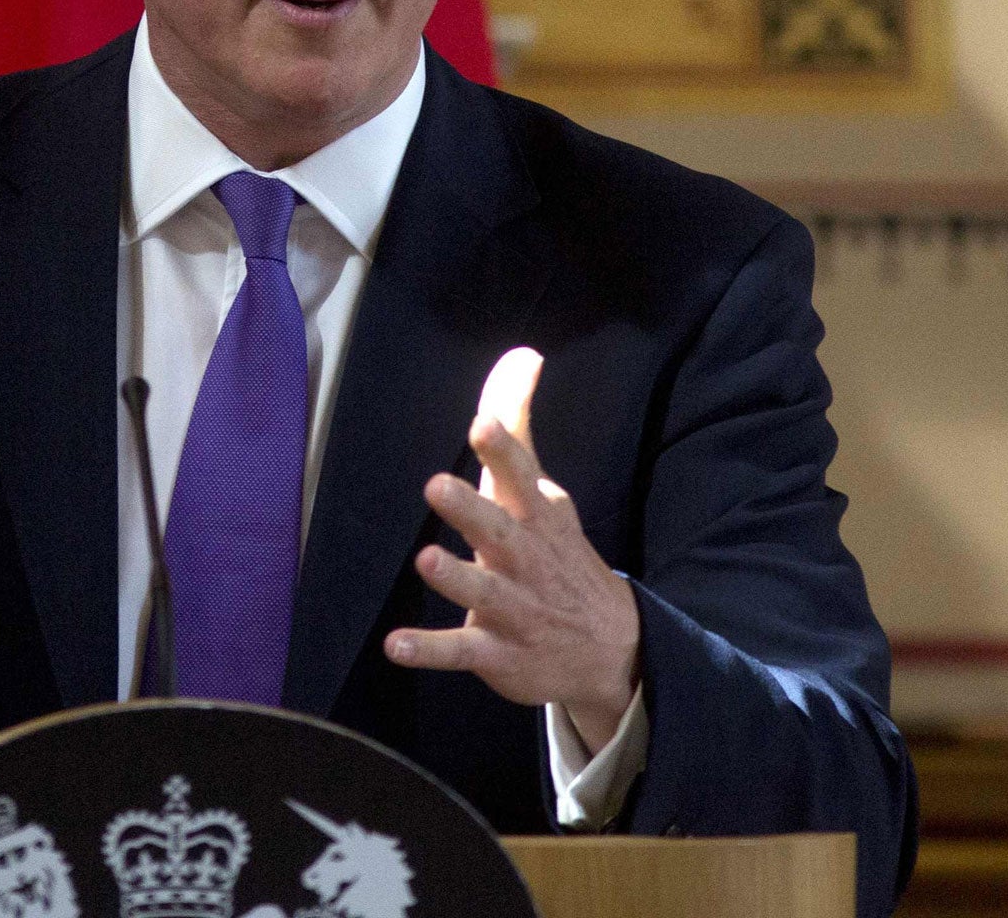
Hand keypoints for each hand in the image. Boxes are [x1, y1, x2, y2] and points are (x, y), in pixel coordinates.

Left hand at [384, 347, 640, 753]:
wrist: (613, 650)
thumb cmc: (557, 554)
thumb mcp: (544, 492)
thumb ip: (517, 426)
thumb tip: (522, 355)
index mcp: (536, 516)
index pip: (521, 477)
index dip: (502, 451)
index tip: (481, 424)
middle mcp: (525, 559)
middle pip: (499, 531)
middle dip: (472, 510)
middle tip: (437, 485)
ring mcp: (513, 608)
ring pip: (482, 592)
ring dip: (456, 577)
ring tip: (426, 560)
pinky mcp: (496, 653)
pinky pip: (459, 651)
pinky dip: (429, 650)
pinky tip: (395, 646)